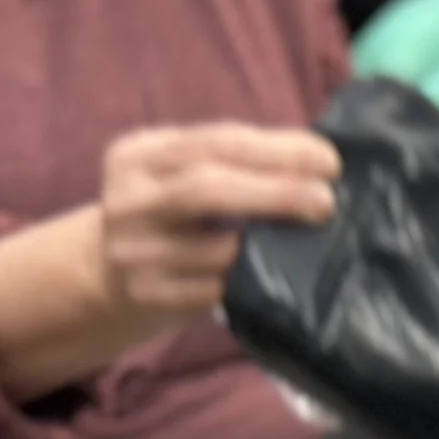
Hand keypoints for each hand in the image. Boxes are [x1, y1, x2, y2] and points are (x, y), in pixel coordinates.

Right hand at [94, 124, 340, 321]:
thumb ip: (237, 160)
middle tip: (326, 202)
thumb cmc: (174, 213)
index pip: (218, 143)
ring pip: (219, 248)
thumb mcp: (186, 171)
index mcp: (138, 155)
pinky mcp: (147, 295)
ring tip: (308, 238)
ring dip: (273, 244)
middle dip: (279, 192)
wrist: (109, 273)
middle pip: (208, 188)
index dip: (281, 150)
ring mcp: (132, 251)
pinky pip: (216, 291)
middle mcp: (128, 200)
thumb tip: (318, 162)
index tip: (329, 161)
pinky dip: (252, 281)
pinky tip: (277, 275)